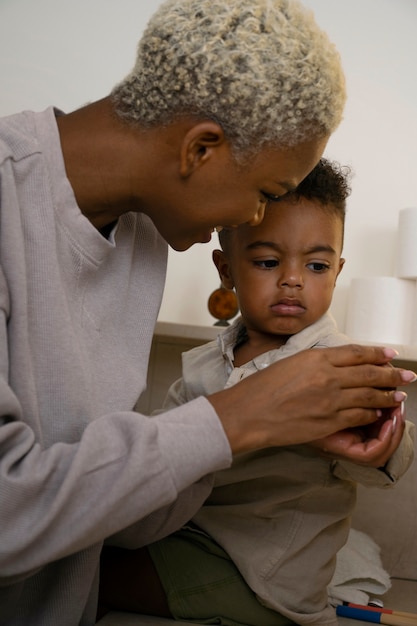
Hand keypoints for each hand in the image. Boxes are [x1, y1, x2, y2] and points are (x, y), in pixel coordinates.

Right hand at [209, 344, 414, 454]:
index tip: (389, 353)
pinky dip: (371, 413)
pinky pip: (358, 416)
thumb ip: (315, 363)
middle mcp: (327, 377)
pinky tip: (377, 412)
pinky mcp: (328, 422)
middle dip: (392, 375)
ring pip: (368, 396)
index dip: (376, 354)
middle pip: (369, 374)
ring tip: (398, 395)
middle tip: (407, 375)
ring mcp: (329, 401)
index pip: (356, 353)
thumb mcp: (288, 363)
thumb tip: (335, 364)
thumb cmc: (260, 389)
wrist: (248, 413)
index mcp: (316, 359)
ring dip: (387, 395)